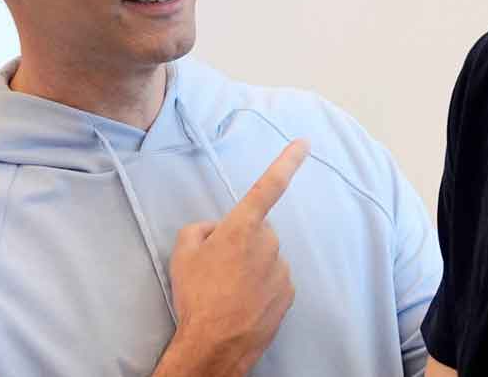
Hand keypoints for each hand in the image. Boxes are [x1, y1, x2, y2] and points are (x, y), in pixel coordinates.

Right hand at [161, 139, 309, 376]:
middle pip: (258, 231)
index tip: (305, 143)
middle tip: (218, 265)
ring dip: (251, 265)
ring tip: (227, 289)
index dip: (287, 162)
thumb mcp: (182, 253)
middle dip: (242, 240)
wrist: (215, 344)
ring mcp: (281, 270)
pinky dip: (260, 287)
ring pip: (266, 257)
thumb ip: (200, 229)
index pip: (269, 186)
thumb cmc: (197, 295)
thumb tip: (215, 230)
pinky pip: (273, 280)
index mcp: (243, 227)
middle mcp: (269, 244)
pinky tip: (242, 302)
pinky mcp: (288, 293)